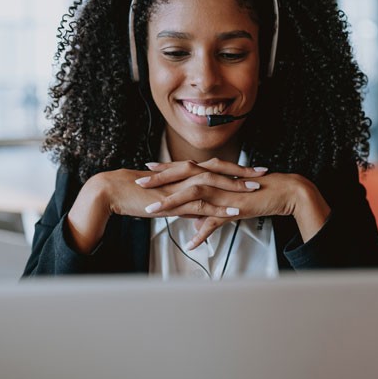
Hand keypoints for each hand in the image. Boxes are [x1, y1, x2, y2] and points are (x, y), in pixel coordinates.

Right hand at [66, 164, 262, 253]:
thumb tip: (194, 210)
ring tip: (255, 190)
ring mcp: (180, 187)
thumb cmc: (135, 193)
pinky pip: (202, 205)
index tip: (252, 169)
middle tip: (264, 174)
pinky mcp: (175, 201)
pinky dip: (221, 208)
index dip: (235, 168)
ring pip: (214, 185)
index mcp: (183, 172)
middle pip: (220, 171)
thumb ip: (181, 201)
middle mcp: (184, 175)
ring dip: (236, 187)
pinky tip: (235, 211)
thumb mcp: (164, 195)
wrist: (114, 191)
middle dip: (243, 173)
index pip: (214, 166)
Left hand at [136, 159, 330, 248]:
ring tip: (153, 210)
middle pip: (183, 176)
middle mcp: (217, 179)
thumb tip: (194, 225)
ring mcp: (225, 192)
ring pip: (193, 194)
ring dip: (172, 202)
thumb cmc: (256, 193)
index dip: (165, 170)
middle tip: (139, 183)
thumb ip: (208, 214)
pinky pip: (215, 220)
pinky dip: (202, 231)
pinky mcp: (235, 206)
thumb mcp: (227, 203)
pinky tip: (191, 242)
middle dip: (160, 180)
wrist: (282, 191)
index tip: (146, 170)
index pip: (185, 169)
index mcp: (215, 174)